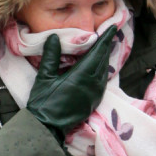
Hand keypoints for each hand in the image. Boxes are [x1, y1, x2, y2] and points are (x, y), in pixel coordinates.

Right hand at [26, 25, 117, 140]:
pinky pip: (102, 82)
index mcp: (81, 76)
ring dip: (104, 59)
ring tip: (103, 49)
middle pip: (103, 61)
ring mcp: (94, 95)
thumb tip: (54, 37)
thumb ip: (51, 56)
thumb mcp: (44, 77)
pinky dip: (102, 71)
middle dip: (105, 47)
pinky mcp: (93, 102)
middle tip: (107, 35)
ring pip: (104, 72)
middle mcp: (92, 85)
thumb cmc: (44, 102)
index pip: (97, 53)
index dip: (105, 39)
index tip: (112, 28)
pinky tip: (98, 69)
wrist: (47, 127)